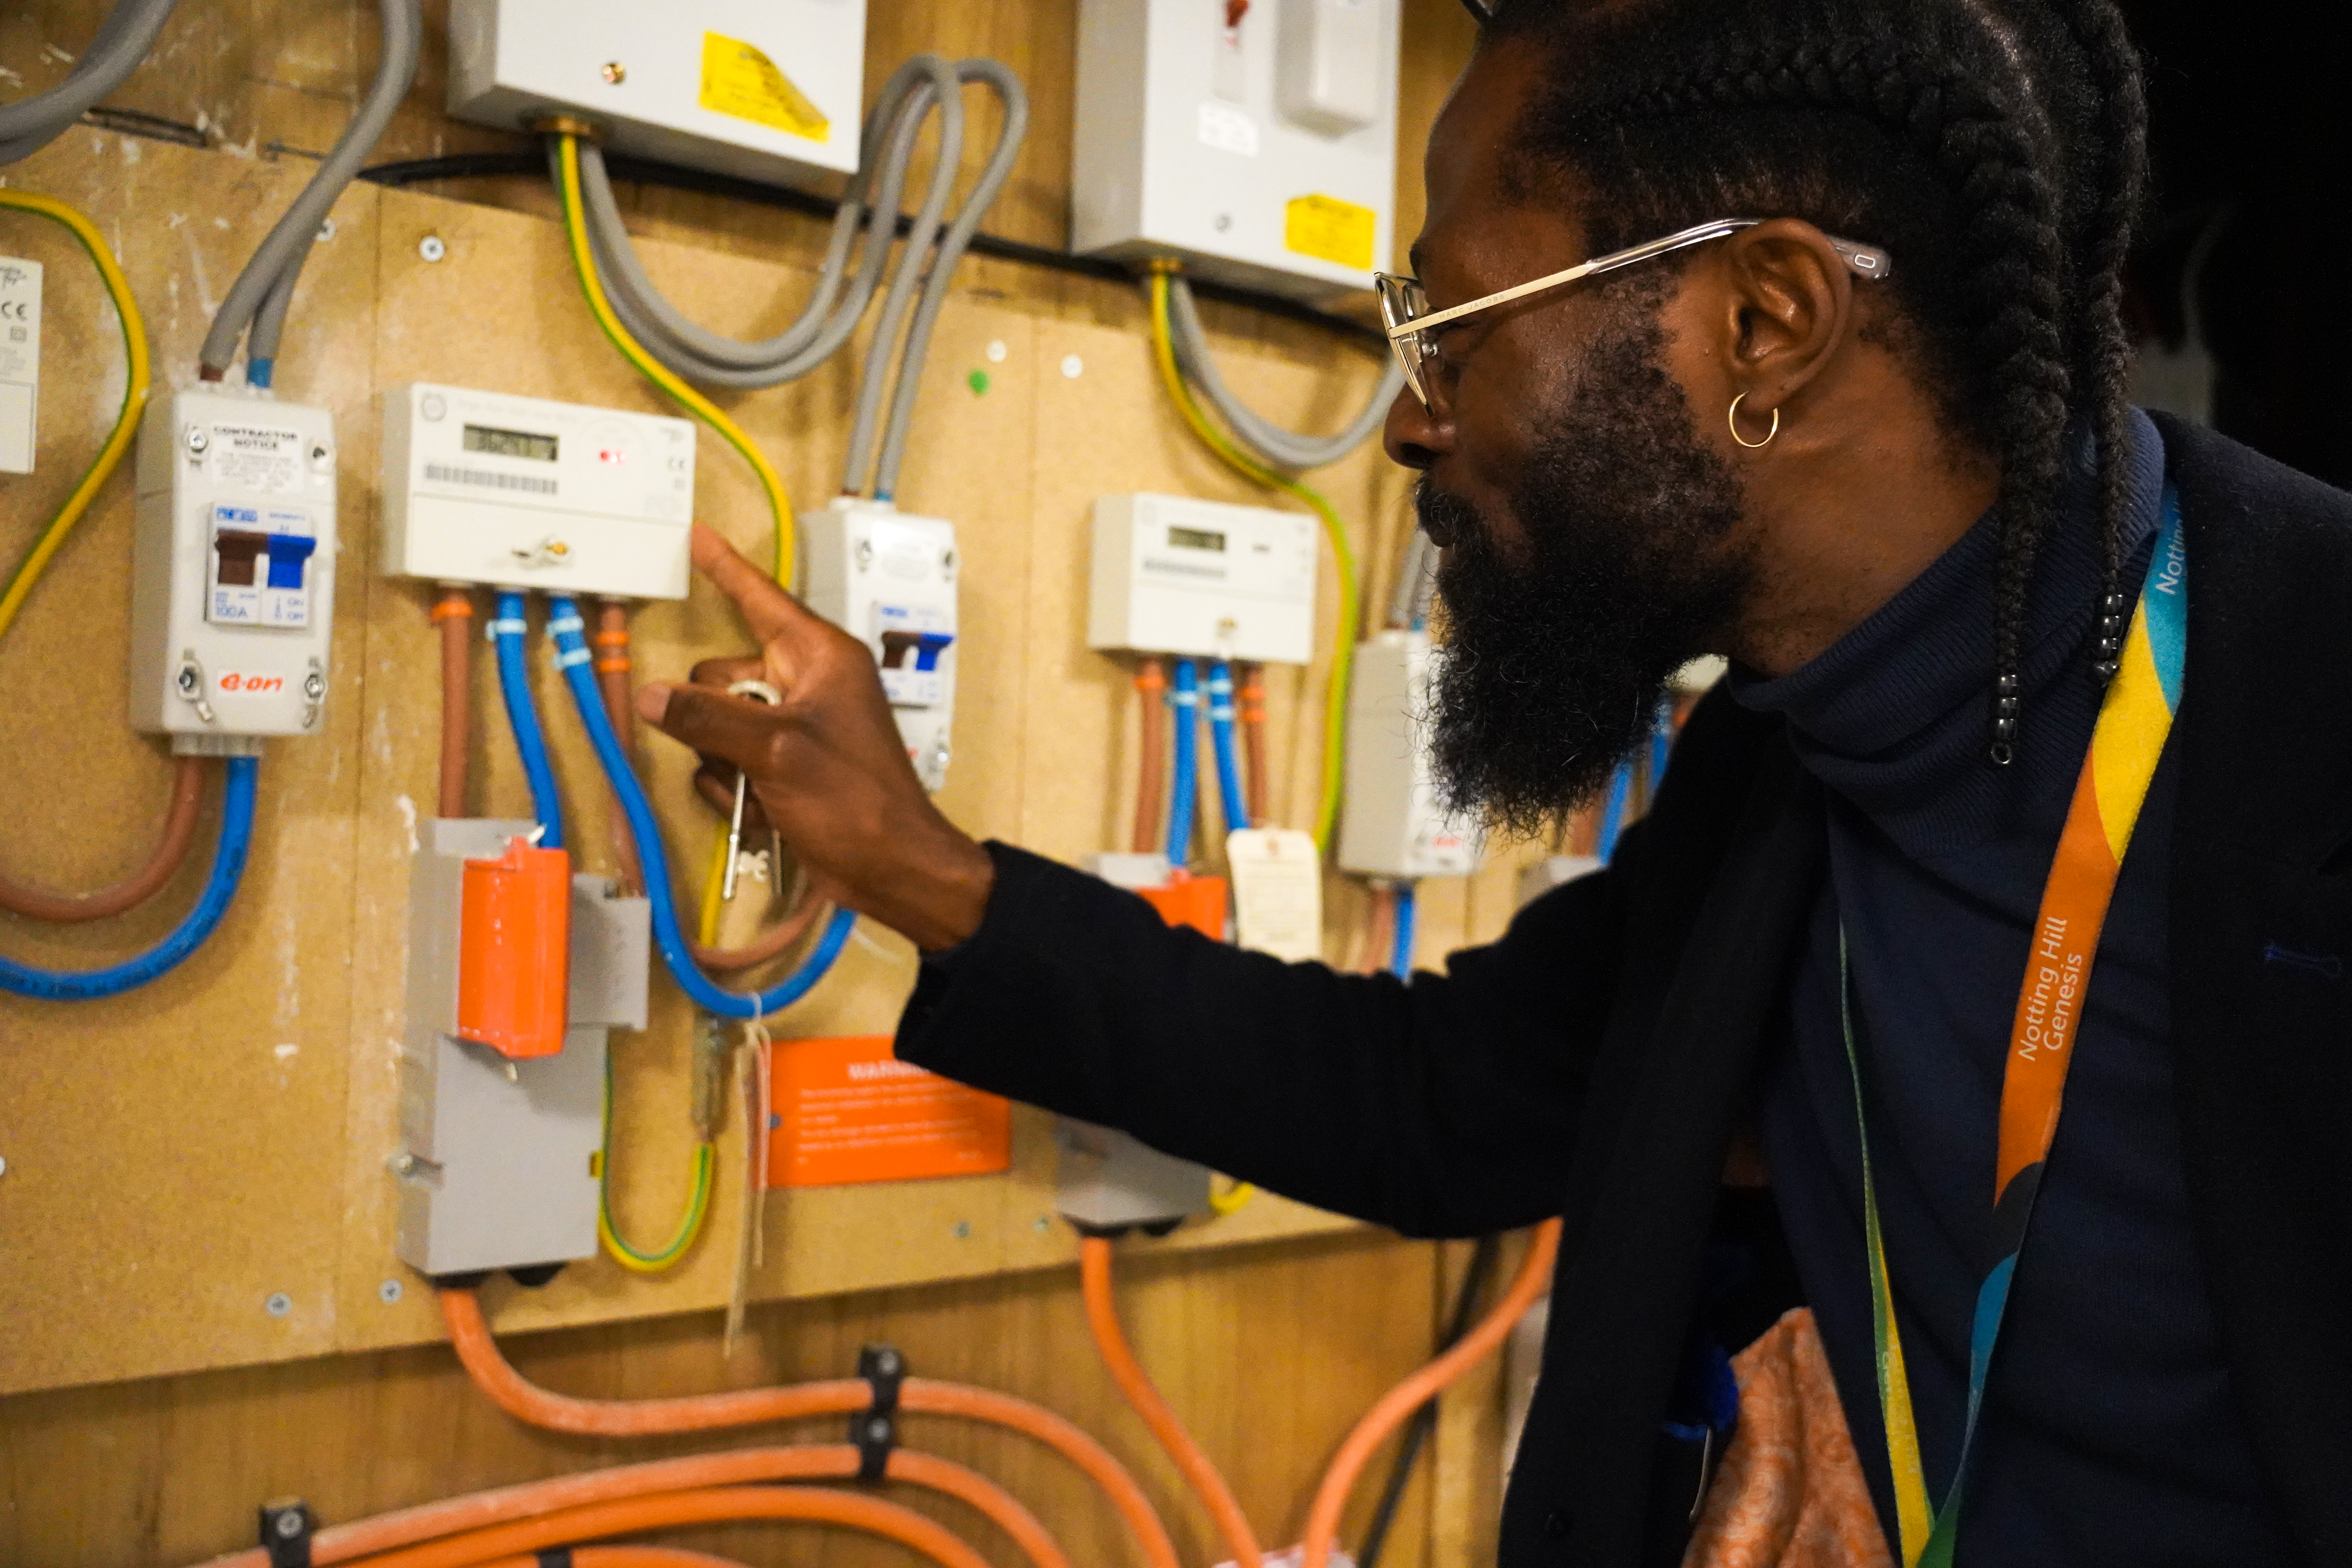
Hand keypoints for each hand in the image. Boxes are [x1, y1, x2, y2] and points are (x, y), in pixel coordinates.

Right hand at [637, 524, 994, 951]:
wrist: (894, 870)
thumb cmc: (858, 802)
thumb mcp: (777, 751)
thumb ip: (710, 719)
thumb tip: (652, 697)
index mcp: (820, 657)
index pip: (761, 599)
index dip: (726, 569)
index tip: (698, 535)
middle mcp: (808, 684)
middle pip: (719, 677)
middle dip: (716, 722)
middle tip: (747, 755)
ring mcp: (795, 729)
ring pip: (717, 728)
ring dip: (727, 767)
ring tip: (766, 792)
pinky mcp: (785, 768)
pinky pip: (731, 766)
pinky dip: (740, 795)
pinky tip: (770, 815)